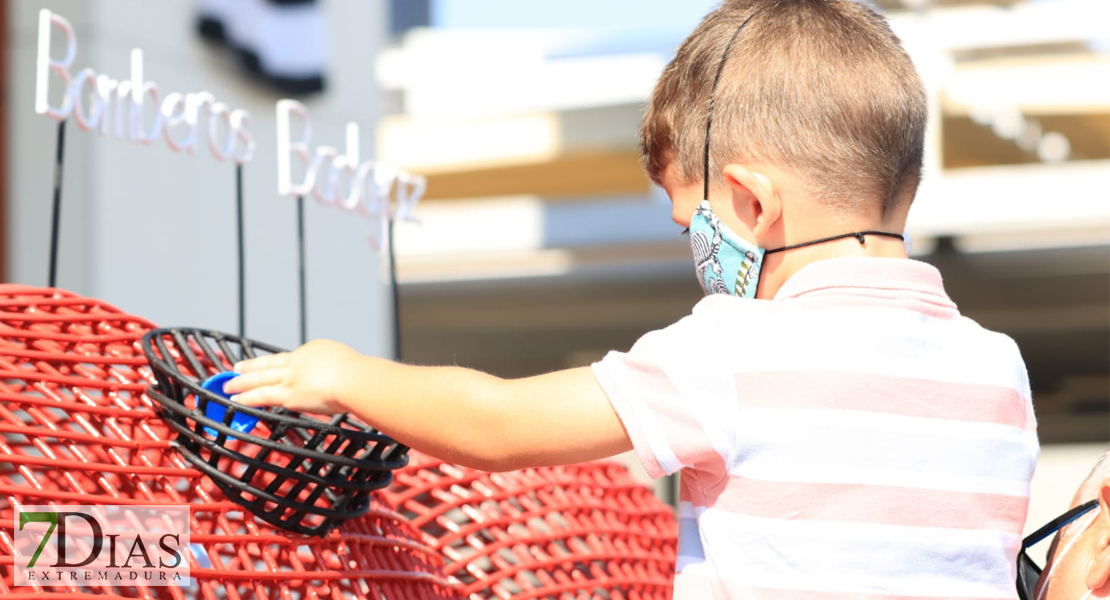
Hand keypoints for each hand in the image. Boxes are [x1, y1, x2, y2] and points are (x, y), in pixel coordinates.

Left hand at [224, 339, 361, 414]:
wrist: (354, 380)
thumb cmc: (360, 375)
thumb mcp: (348, 364)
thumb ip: (337, 373)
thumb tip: (340, 383)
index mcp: (314, 351)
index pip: (291, 358)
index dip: (276, 362)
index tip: (269, 364)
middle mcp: (299, 361)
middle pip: (269, 363)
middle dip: (251, 366)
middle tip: (236, 368)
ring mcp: (292, 377)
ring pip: (260, 379)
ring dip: (242, 382)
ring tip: (228, 385)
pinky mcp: (289, 395)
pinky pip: (262, 396)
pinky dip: (248, 397)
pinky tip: (238, 400)